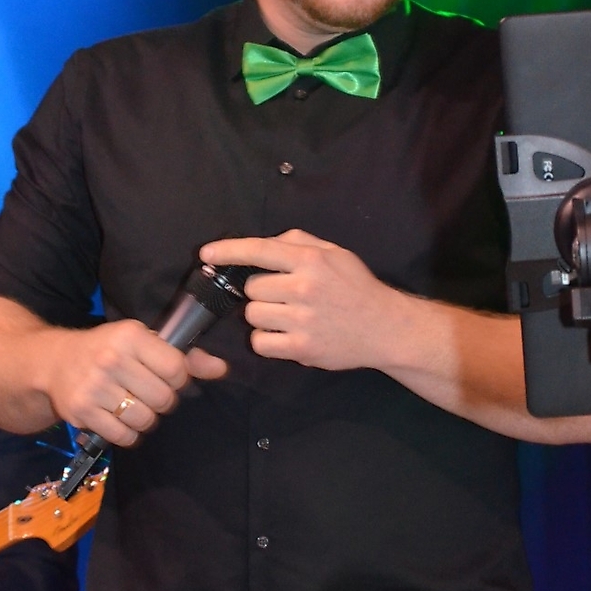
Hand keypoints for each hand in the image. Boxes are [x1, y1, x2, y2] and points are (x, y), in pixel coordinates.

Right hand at [43, 318, 226, 447]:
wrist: (56, 362)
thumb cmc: (108, 349)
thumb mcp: (144, 342)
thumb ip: (185, 357)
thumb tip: (222, 369)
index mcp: (130, 336)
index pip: (177, 369)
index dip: (178, 378)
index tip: (166, 376)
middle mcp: (111, 359)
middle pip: (164, 398)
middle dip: (163, 401)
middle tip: (149, 393)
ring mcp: (95, 387)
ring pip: (145, 420)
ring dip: (146, 418)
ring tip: (134, 405)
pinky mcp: (82, 412)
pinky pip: (124, 437)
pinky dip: (129, 434)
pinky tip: (120, 419)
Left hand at [201, 230, 397, 370]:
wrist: (385, 328)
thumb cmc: (357, 287)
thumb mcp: (335, 253)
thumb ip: (300, 243)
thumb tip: (265, 243)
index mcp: (311, 260)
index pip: (259, 250)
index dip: (228, 251)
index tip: (206, 254)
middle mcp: (304, 287)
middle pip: (252, 288)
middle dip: (260, 292)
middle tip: (282, 296)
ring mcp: (302, 320)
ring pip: (253, 316)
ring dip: (262, 316)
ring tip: (286, 317)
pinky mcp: (301, 348)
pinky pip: (260, 343)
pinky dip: (267, 340)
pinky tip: (285, 335)